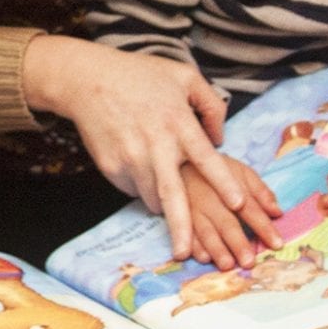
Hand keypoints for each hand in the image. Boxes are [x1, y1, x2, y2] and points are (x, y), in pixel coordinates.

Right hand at [21, 35, 244, 259]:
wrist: (88, 80)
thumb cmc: (140, 75)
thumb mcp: (184, 76)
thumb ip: (210, 104)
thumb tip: (221, 138)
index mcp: (178, 122)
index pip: (207, 159)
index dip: (223, 183)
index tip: (238, 205)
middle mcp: (156, 145)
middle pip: (174, 194)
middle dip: (182, 227)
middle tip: (189, 253)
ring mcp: (131, 159)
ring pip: (153, 197)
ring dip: (163, 200)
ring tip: (161, 177)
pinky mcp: (112, 167)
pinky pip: (133, 189)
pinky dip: (141, 186)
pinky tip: (138, 163)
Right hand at [183, 155, 282, 270]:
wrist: (180, 163)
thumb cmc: (218, 172)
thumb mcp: (241, 172)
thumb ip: (260, 192)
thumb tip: (278, 213)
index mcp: (230, 187)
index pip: (249, 208)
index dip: (263, 226)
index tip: (277, 244)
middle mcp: (211, 199)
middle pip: (226, 222)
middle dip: (237, 242)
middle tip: (249, 262)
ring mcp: (192, 210)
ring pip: (205, 231)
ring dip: (216, 248)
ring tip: (227, 264)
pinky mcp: (178, 218)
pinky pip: (185, 234)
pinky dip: (193, 246)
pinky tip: (203, 257)